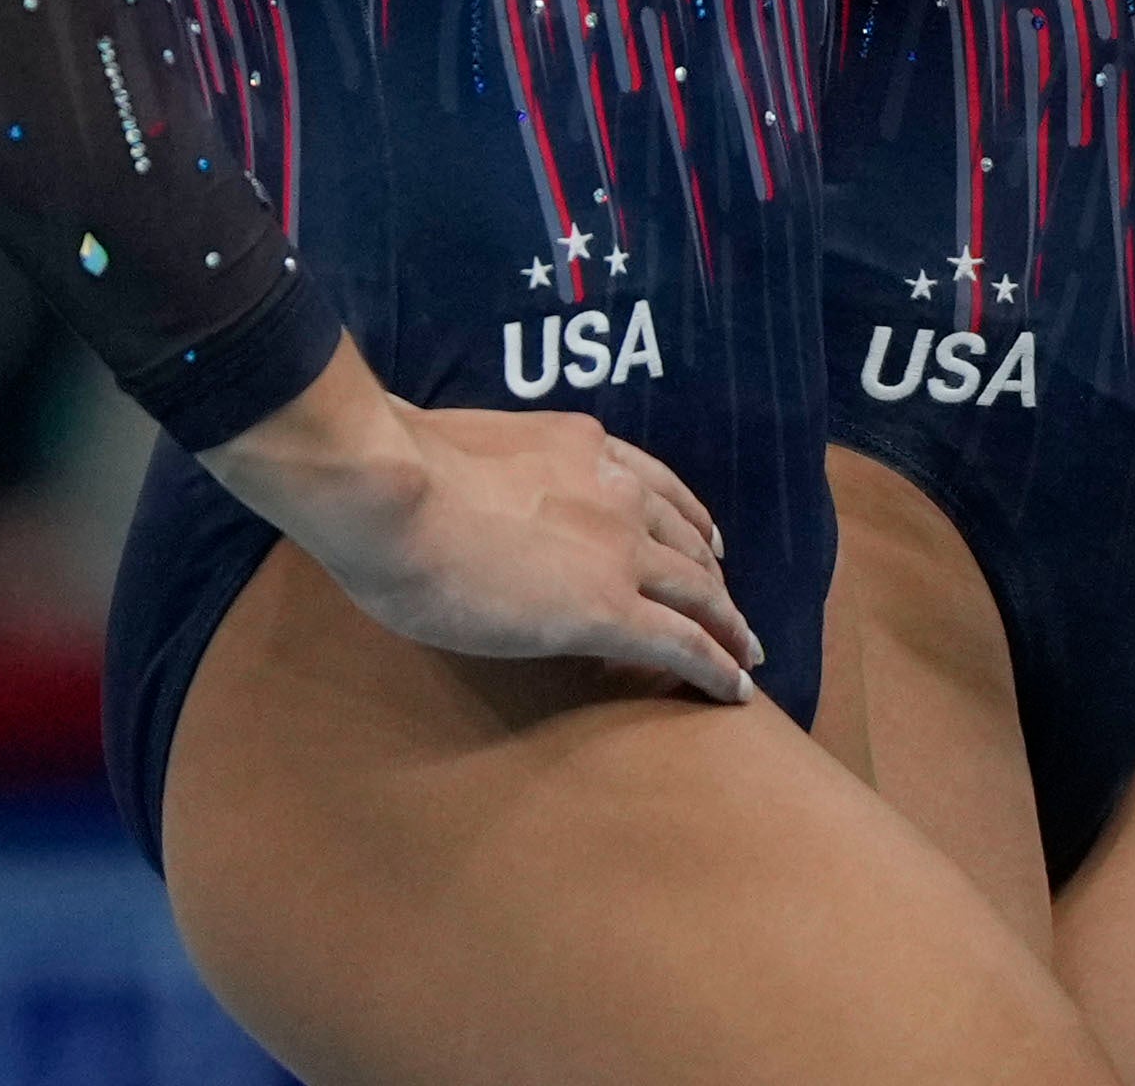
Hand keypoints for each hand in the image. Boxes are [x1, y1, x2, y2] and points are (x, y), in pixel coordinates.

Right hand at [197, 336, 766, 700]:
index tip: (703, 544)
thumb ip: (487, 475)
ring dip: (728, 621)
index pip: (654, 487)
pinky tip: (735, 686)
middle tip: (727, 606)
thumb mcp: (460, 455)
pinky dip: (716, 663)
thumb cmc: (390, 477)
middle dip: (711, 576)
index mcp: (581, 447)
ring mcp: (617, 546)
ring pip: (698, 590)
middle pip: (686, 539)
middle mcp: (615, 489)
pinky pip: (681, 640)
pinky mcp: (607, 606)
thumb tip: (459, 497)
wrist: (391, 492)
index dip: (685, 521)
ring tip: (745, 651)